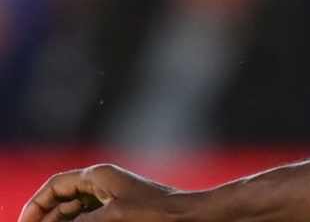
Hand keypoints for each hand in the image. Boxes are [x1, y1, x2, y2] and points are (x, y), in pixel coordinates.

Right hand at [20, 164, 180, 221]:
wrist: (190, 215)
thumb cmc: (155, 213)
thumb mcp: (110, 218)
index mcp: (98, 175)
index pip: (55, 185)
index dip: (36, 204)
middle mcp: (103, 181)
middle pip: (63, 197)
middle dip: (47, 216)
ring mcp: (112, 193)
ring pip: (76, 208)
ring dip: (62, 221)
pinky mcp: (121, 206)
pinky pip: (90, 214)